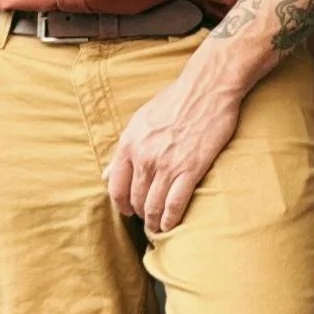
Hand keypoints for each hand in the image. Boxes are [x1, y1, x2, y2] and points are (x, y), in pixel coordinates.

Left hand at [104, 70, 240, 233]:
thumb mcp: (141, 120)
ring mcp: (167, 164)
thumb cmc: (176, 100)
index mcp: (130, 143)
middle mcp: (145, 157)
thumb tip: (106, 174)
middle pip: (136, 199)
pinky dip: (170, 219)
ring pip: (153, 206)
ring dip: (154, 221)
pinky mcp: (191, 169)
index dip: (121, 204)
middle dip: (140, 213)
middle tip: (147, 218)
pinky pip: (175, 204)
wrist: (208, 87)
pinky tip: (170, 225)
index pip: (116, 187)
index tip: (128, 211)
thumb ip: (124, 150)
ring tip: (158, 226)